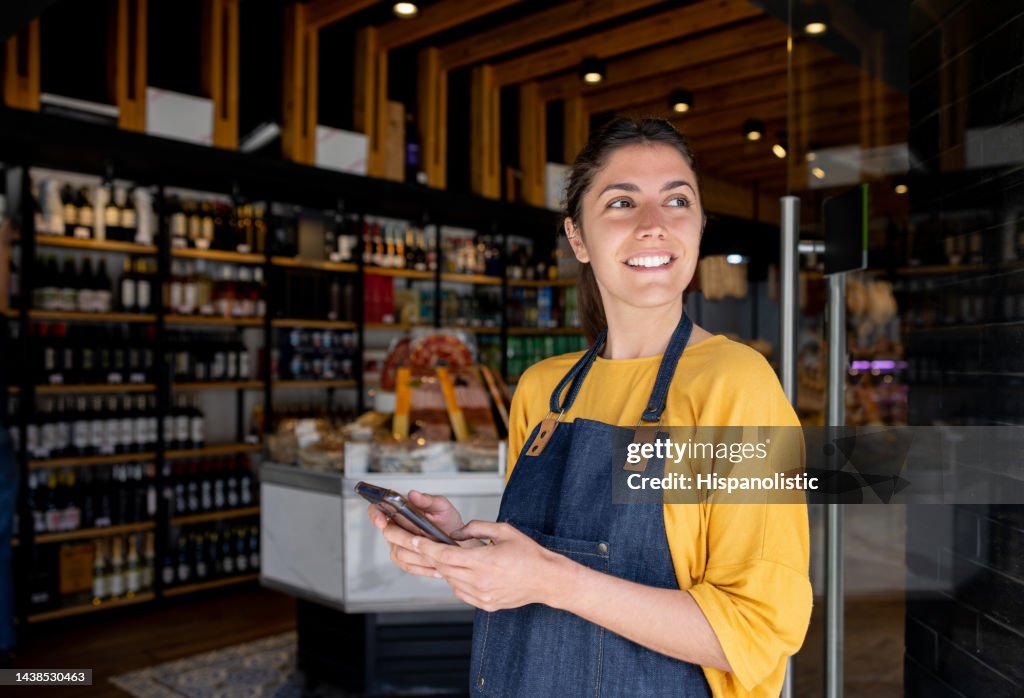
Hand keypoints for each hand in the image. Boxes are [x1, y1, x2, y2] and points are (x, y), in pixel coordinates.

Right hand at [367, 490, 464, 577]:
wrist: (458, 541)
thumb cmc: (447, 521)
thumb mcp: (442, 507)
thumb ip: (428, 500)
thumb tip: (414, 494)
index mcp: (400, 510)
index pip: (377, 509)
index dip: (375, 515)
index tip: (382, 522)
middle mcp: (395, 527)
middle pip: (389, 534)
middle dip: (406, 539)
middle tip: (423, 540)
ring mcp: (397, 545)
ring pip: (399, 553)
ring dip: (419, 555)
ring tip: (436, 554)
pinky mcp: (403, 561)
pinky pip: (408, 566)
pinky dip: (423, 567)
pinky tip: (436, 565)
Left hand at [414, 520, 569, 611]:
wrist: (546, 580)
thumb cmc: (529, 554)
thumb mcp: (503, 531)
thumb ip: (476, 528)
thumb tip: (456, 534)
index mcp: (483, 561)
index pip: (444, 555)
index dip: (425, 547)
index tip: (412, 539)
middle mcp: (479, 581)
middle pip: (443, 568)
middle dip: (428, 555)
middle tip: (417, 544)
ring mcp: (481, 595)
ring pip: (450, 580)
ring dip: (444, 568)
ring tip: (446, 556)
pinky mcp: (484, 605)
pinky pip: (460, 592)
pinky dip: (456, 580)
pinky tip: (463, 571)